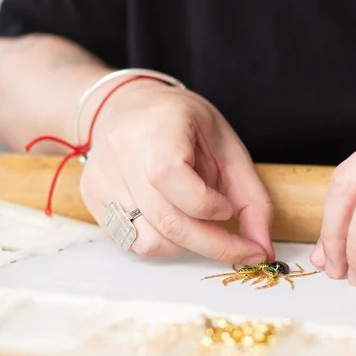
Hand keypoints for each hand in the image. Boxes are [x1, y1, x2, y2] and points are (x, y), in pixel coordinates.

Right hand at [80, 80, 274, 263]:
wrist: (129, 106)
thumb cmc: (183, 125)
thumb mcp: (228, 147)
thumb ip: (252, 199)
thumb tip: (263, 249)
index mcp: (159, 125)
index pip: (170, 174)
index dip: (205, 203)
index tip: (228, 209)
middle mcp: (121, 149)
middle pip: (166, 220)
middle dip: (212, 244)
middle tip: (242, 249)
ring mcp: (102, 176)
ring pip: (147, 241)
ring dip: (186, 246)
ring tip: (199, 224)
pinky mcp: (92, 197)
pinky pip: (131, 242)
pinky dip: (162, 244)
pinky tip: (173, 222)